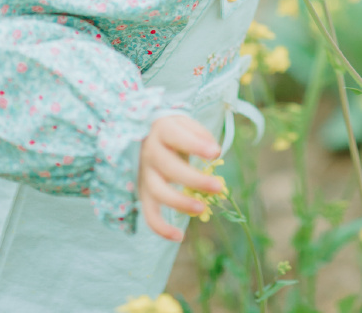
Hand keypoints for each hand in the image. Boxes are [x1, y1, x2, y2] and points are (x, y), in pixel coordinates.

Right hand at [138, 113, 222, 240]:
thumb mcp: (185, 123)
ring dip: (180, 203)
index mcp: (162, 130)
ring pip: (159, 192)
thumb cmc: (174, 130)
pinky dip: (160, 228)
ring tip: (202, 209)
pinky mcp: (144, 192)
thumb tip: (215, 152)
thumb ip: (200, 134)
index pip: (177, 137)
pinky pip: (148, 213)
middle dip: (195, 180)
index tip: (215, 152)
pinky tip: (179, 237)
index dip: (195, 145)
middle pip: (170, 169)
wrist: (147, 134)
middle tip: (218, 187)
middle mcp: (150, 152)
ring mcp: (145, 174)